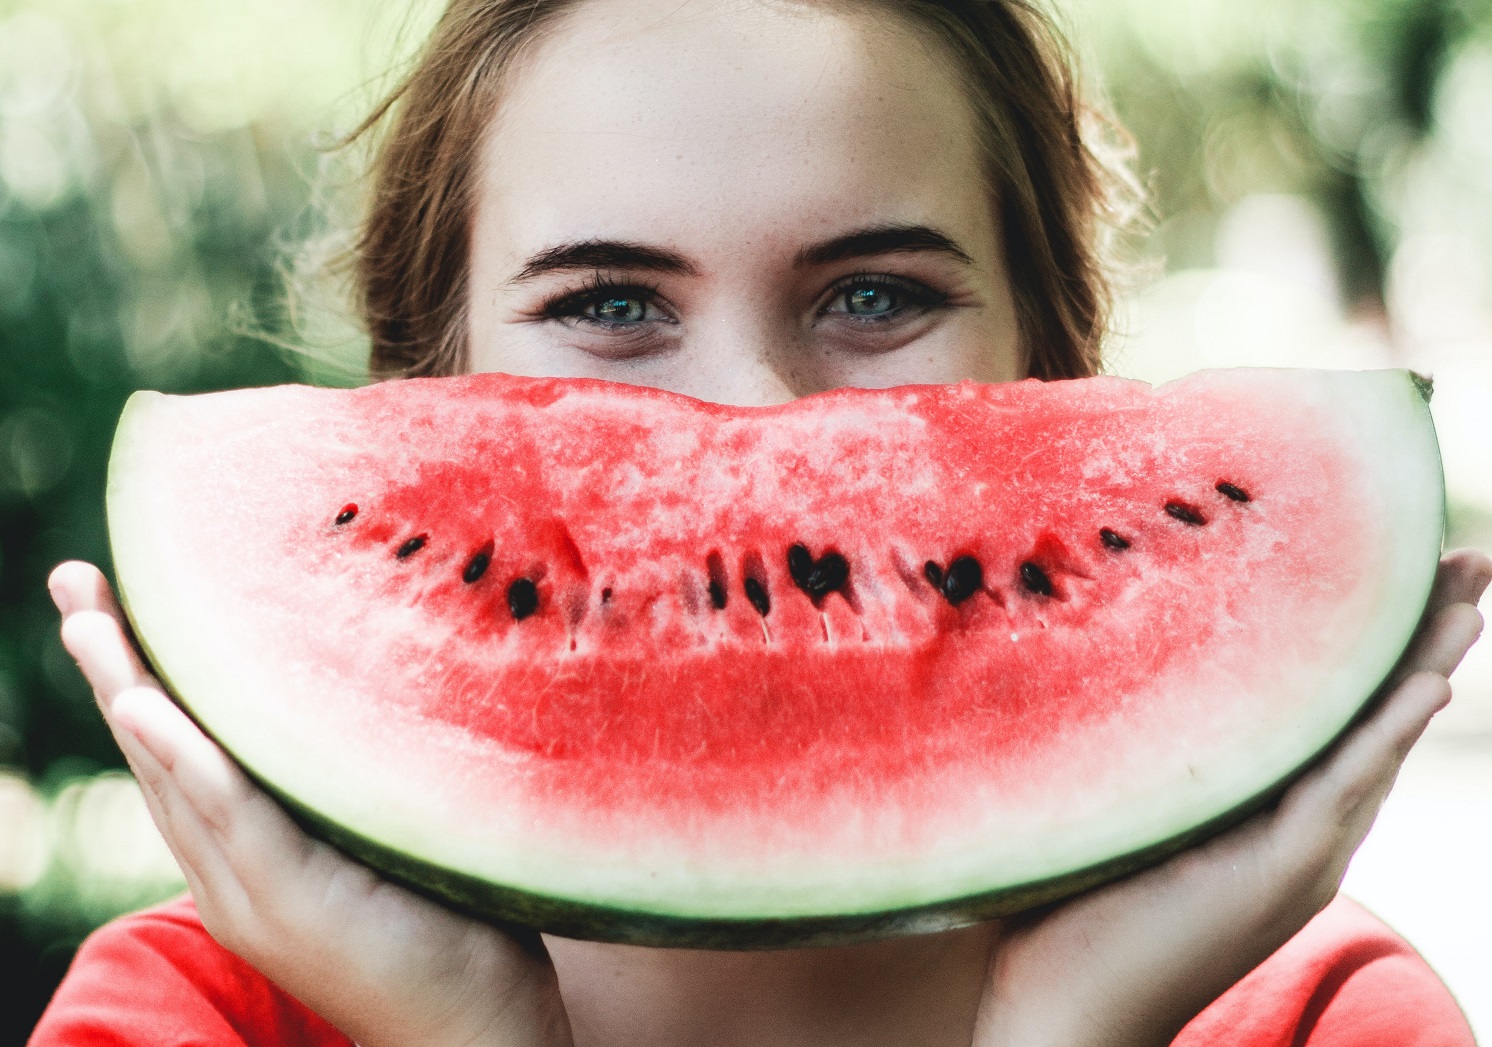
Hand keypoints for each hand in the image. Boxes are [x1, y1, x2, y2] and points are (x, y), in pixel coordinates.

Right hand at [49, 561, 573, 1046]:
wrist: (474, 1027)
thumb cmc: (448, 925)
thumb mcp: (385, 834)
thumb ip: (350, 779)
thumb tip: (365, 684)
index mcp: (249, 856)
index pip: (181, 753)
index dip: (141, 676)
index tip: (114, 598)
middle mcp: (232, 874)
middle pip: (158, 754)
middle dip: (112, 665)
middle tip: (75, 580)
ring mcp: (253, 894)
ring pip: (175, 778)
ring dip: (128, 692)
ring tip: (88, 619)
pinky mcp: (293, 903)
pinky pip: (230, 817)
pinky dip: (186, 759)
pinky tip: (148, 706)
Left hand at [973, 548, 1491, 1046]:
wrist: (1066, 1013)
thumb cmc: (1070, 912)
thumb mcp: (1121, 807)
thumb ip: (1145, 750)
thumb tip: (1104, 653)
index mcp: (1268, 813)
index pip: (1337, 712)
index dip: (1374, 644)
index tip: (1402, 568)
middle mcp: (1301, 831)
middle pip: (1376, 715)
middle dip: (1424, 636)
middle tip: (1467, 559)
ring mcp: (1301, 855)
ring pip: (1378, 741)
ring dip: (1426, 662)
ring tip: (1469, 593)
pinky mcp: (1281, 873)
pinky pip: (1344, 788)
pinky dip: (1386, 732)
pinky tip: (1428, 680)